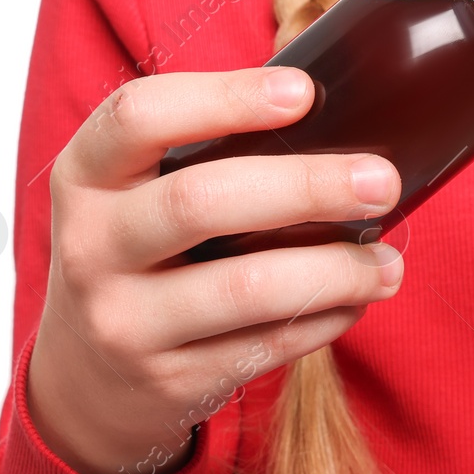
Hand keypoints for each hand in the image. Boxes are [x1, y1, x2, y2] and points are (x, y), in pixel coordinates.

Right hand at [26, 66, 404, 473]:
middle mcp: (91, 246)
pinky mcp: (168, 381)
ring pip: (245, 287)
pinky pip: (265, 345)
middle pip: (202, 201)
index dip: (224, 97)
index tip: (305, 92)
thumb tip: (339, 119)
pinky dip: (325, 318)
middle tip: (382, 181)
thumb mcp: (134, 193)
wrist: (86, 378)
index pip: (139, 116)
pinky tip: (356, 299)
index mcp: (85, 176)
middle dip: (307, 187)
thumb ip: (207, 154)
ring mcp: (124, 321)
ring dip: (336, 270)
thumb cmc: (140, 253)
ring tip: (388, 262)